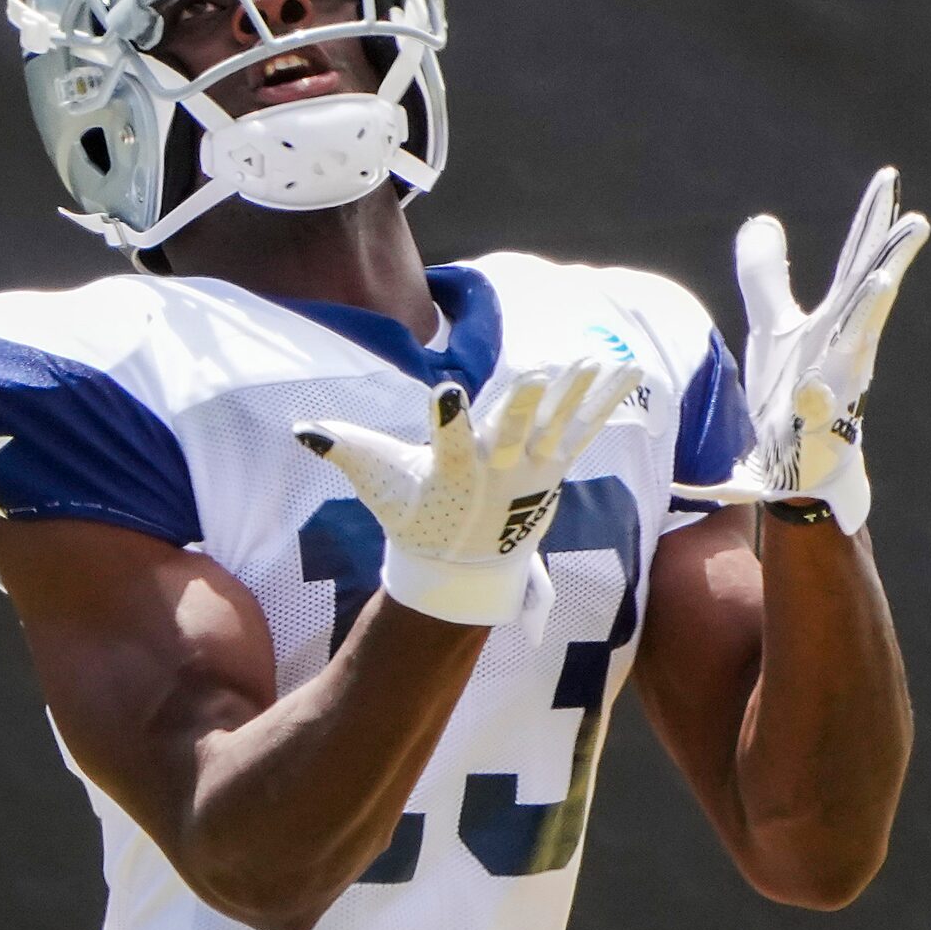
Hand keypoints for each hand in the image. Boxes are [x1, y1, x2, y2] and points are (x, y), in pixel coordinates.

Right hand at [295, 361, 640, 627]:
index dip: (446, 418)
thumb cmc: (416, 516)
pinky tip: (629, 371)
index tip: (445, 394)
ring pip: (556, 423)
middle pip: (512, 432)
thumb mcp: (380, 486)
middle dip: (524, 403)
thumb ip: (346, 451)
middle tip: (538, 372)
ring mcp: (533, 470)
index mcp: (452, 471)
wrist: (464, 572)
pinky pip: (585, 427)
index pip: (446, 441)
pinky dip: (606, 400)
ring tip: (596, 357)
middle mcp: (498, 471)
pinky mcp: (555, 467)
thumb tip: (301, 429)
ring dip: (576, 390)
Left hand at [681, 167, 928, 533]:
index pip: (856, 262)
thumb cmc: (791, 390)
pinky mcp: (816, 430)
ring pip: (856, 349)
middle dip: (890, 259)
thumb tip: (762, 219)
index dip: (871, 221)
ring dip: (868, 315)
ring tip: (881, 278)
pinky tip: (814, 387)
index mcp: (837, 320)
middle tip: (916, 221)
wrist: (797, 467)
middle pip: (868, 296)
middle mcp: (844, 348)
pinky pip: (818, 413)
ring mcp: (835, 388)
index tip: (888, 177)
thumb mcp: (775, 327)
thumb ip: (767, 276)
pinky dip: (818, 400)